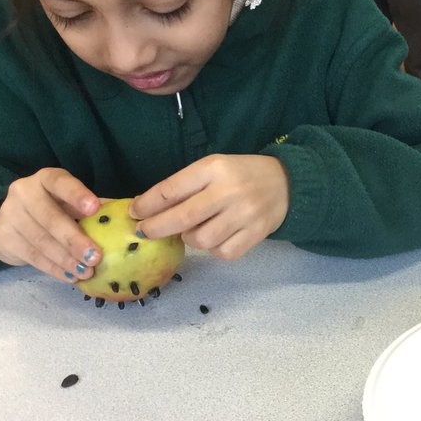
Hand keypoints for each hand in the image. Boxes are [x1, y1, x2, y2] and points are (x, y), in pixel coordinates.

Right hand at [0, 168, 101, 280]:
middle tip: (96, 256)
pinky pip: (33, 256)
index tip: (94, 209)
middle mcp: (24, 192)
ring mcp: (10, 215)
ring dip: (66, 259)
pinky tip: (71, 276)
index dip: (76, 195)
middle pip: (50, 217)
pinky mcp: (5, 238)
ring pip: (41, 240)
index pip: (59, 182)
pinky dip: (54, 269)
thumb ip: (94, 207)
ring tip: (87, 271)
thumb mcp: (70, 203)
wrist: (10, 223)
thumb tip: (128, 218)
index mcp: (46, 179)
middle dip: (74, 239)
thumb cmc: (54, 209)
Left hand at [129, 154, 288, 259]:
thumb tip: (148, 209)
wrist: (287, 183)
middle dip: (156, 228)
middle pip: (182, 217)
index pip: (171, 189)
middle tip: (144, 232)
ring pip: (201, 240)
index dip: (147, 204)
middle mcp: (229, 191)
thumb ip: (185, 186)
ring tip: (193, 230)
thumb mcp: (213, 168)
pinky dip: (213, 249)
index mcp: (214, 168)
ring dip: (189, 239)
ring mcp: (244, 215)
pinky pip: (223, 252)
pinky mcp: (256, 234)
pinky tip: (216, 238)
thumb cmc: (240, 174)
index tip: (134, 212)